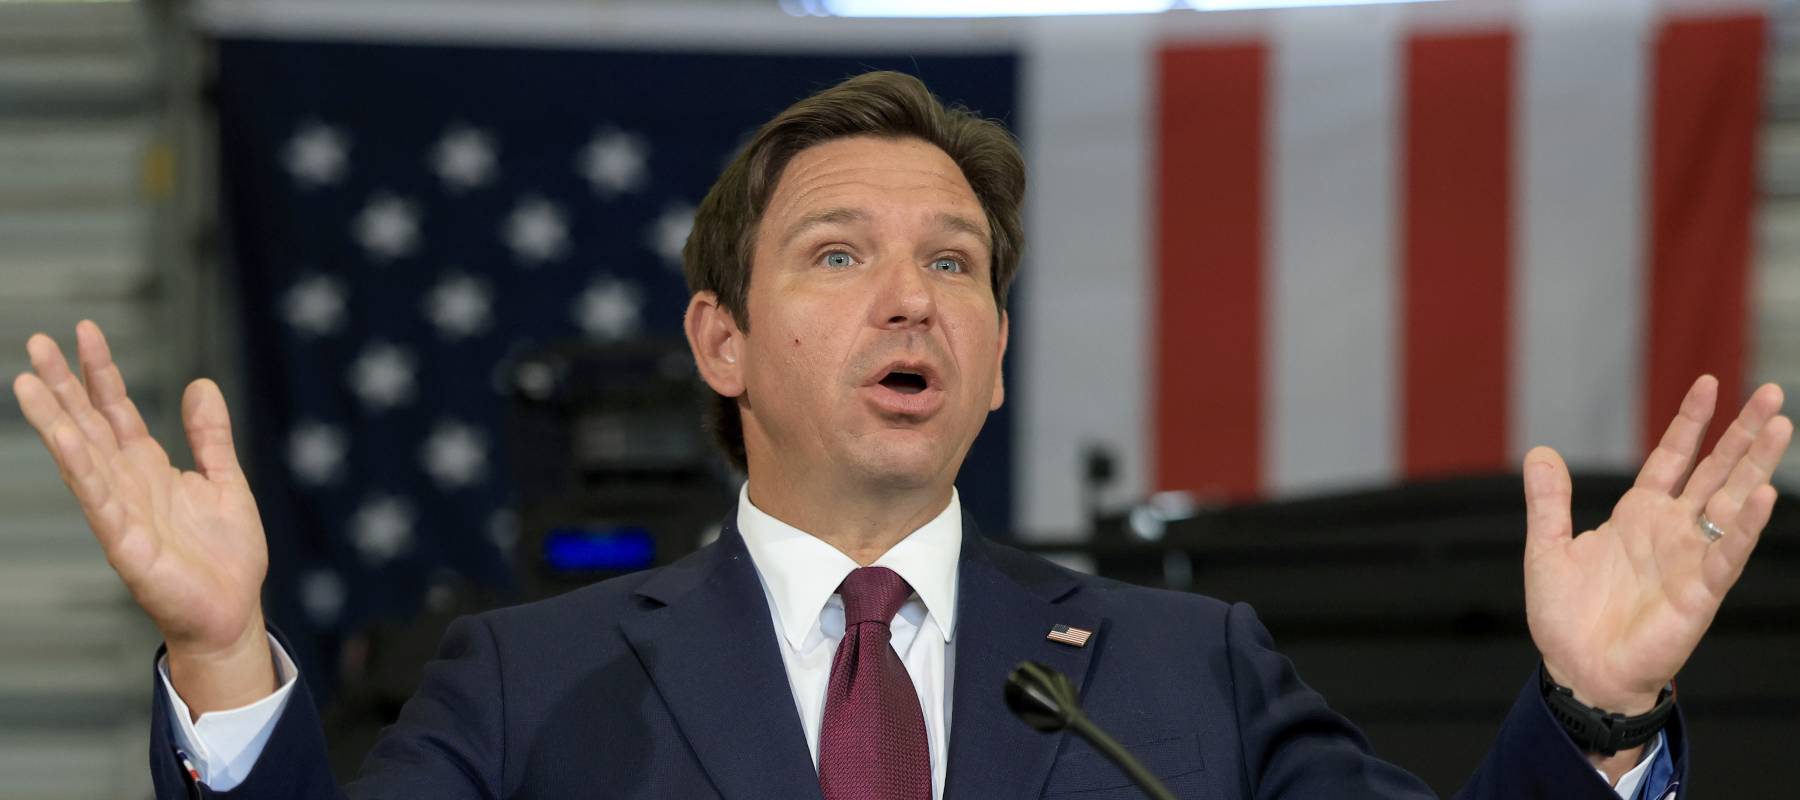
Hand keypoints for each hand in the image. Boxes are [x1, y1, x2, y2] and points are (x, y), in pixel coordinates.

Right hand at [12, 321, 273, 712]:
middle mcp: (127, 484)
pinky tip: (62, 437)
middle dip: (63, 384)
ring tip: (27, 382)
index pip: (116, 409)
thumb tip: (200, 384)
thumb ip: (210, 436)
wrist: (232, 614)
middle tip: (36, 341)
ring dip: (54, 419)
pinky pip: (97, 499)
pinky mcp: (124, 543)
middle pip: (87, 424)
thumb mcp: (226, 480)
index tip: (85, 331)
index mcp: (149, 467)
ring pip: (80, 456)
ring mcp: (120, 511)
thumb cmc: (226, 556)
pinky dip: (80, 467)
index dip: (100, 371)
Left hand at [1523, 375, 1788, 715]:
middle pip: (1716, 471)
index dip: (1690, 422)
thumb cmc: (1567, 617)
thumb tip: (1540, 451)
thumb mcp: (1547, 548)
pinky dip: (1745, 526)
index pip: (1672, 458)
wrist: (1578, 671)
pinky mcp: (1700, 592)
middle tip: (1772, 393)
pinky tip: (1764, 495)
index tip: (1707, 382)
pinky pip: (1727, 553)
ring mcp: (1691, 558)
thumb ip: (1548, 501)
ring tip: (1781, 426)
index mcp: (1639, 516)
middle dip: (1743, 432)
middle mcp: (1672, 531)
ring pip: (1733, 502)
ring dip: (1757, 465)